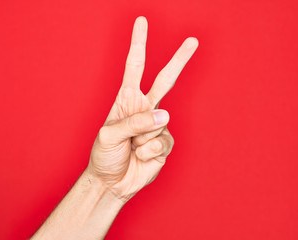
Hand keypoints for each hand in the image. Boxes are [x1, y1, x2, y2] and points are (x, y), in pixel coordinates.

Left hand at [86, 16, 197, 201]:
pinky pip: (163, 142)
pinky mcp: (165, 144)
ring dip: (142, 140)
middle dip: (179, 60)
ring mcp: (157, 126)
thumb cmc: (105, 156)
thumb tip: (164, 115)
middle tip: (193, 40)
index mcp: (127, 100)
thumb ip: (135, 122)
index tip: (142, 22)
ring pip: (160, 123)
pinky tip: (141, 157)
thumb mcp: (109, 135)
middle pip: (165, 80)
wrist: (111, 182)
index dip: (138, 44)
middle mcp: (145, 109)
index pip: (135, 67)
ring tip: (132, 148)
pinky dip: (150, 152)